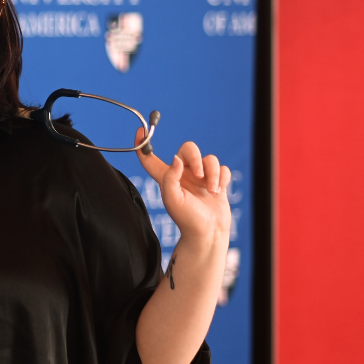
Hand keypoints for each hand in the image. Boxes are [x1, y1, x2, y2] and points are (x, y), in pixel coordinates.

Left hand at [135, 129, 231, 246]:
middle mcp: (182, 174)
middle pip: (188, 149)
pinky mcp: (217, 181)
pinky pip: (222, 168)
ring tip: (212, 190)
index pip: (150, 158)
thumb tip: (176, 159)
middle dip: (196, 158)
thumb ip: (170, 177)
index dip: (143, 144)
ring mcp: (201, 177)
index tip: (140, 131)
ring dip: (212, 173)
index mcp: (166, 177)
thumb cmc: (186, 219)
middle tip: (198, 175)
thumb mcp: (172, 199)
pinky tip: (219, 191)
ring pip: (209, 159)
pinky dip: (222, 177)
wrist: (208, 233)